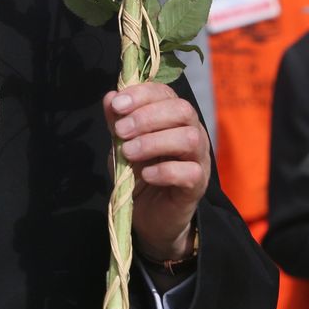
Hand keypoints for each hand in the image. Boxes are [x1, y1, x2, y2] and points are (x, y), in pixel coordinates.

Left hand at [104, 83, 209, 260]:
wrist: (147, 215)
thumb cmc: (137, 173)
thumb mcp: (121, 144)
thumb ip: (117, 121)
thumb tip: (110, 96)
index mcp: (173, 116)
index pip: (165, 93)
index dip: (141, 95)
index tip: (117, 105)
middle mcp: (192, 132)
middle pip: (182, 110)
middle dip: (147, 117)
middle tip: (121, 132)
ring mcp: (198, 158)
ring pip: (189, 138)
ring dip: (153, 142)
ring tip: (129, 153)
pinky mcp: (198, 185)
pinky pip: (190, 172)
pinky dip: (164, 171)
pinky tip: (146, 175)